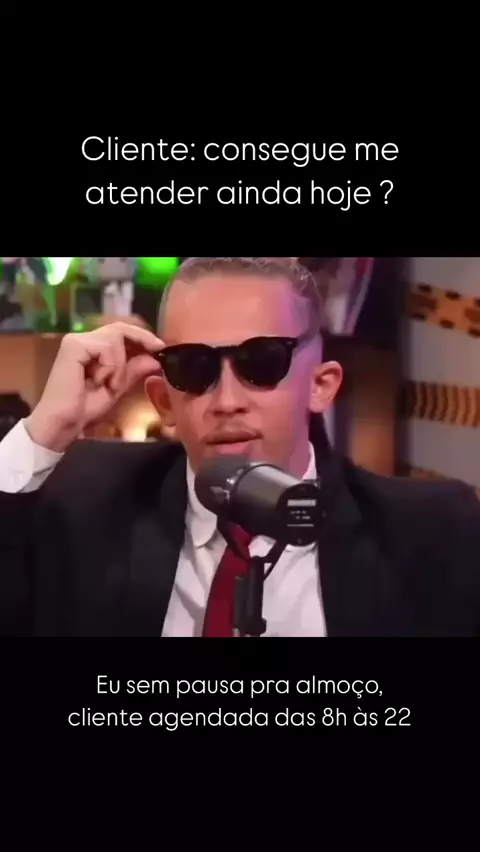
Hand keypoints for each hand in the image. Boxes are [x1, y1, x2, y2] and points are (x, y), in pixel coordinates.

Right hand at [25, 323, 163, 451]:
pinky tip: (102, 381)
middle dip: (142, 339)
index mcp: (92, 347)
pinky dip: (112, 366)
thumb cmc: (85, 409)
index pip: (121, 332)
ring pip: (116, 337)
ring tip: (111, 385)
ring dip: (121, 365)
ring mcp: (77, 340)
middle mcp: (83, 338)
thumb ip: (133, 371)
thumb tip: (154, 357)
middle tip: (157, 350)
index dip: (142, 336)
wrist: (64, 423)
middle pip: (120, 327)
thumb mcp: (117, 387)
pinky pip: (107, 347)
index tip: (161, 347)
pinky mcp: (74, 345)